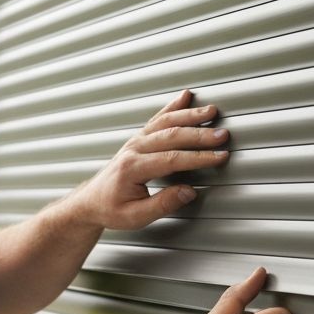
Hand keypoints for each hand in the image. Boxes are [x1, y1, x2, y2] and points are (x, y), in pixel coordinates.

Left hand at [70, 89, 228, 230]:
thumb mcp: (135, 217)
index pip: (171, 159)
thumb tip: (189, 191)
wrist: (91, 201)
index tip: (219, 157)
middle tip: (222, 135)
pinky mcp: (138, 139)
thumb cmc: (111, 210)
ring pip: (165, 122)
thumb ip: (163, 205)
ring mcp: (135, 141)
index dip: (198, 158)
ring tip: (212, 111)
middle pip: (171, 136)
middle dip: (200, 134)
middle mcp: (133, 149)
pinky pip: (157, 118)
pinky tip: (186, 96)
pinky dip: (173, 106)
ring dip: (190, 115)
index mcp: (132, 168)